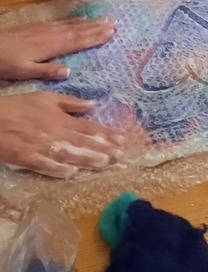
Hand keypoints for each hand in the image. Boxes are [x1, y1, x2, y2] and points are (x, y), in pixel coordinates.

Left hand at [0, 17, 115, 80]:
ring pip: (72, 24)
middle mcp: (51, 34)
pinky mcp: (39, 25)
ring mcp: (45, 28)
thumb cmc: (5, 62)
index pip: (77, 41)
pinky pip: (62, 21)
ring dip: (90, 22)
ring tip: (105, 19)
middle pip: (79, 30)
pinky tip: (82, 19)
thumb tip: (69, 71)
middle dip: (98, 27)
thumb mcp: (23, 71)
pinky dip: (75, 20)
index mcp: (50, 46)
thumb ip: (46, 71)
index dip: (95, 37)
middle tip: (115, 23)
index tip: (111, 33)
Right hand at [0, 92, 123, 177]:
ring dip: (87, 160)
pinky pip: (45, 166)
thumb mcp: (47, 98)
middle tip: (120, 155)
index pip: (89, 128)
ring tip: (104, 164)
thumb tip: (94, 104)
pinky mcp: (27, 158)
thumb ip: (71, 103)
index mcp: (61, 118)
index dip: (106, 134)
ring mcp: (41, 147)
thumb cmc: (21, 106)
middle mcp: (55, 133)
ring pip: (68, 155)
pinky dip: (58, 170)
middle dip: (103, 149)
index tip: (122, 139)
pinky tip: (71, 173)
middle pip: (83, 143)